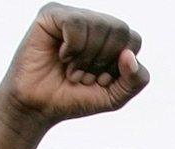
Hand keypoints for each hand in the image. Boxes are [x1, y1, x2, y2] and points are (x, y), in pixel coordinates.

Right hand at [0, 3, 149, 127]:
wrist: (39, 107)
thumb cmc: (75, 98)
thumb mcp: (115, 96)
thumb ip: (136, 80)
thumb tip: (129, 55)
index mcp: (111, 38)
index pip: (133, 39)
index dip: (120, 66)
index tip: (102, 81)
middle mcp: (94, 22)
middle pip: (120, 29)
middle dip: (104, 61)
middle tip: (84, 77)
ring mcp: (73, 16)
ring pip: (99, 25)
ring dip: (86, 58)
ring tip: (72, 72)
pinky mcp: (51, 14)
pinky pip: (76, 23)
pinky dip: (72, 48)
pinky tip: (61, 57)